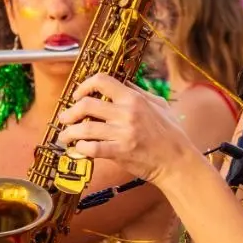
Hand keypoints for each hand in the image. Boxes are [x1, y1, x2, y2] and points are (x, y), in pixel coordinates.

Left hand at [52, 73, 194, 183]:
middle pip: (86, 105)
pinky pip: (92, 148)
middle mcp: (126, 113)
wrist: (177, 161)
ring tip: (65, 136)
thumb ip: (139, 92)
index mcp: (134, 98)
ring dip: (69, 132)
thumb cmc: (171, 134)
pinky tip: (78, 148)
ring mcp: (123, 133)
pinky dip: (80, 148)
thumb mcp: (159, 104)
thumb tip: (121, 82)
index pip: (102, 81)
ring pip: (84, 128)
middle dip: (70, 112)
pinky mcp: (120, 152)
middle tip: (65, 118)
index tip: (77, 94)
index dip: (84, 85)